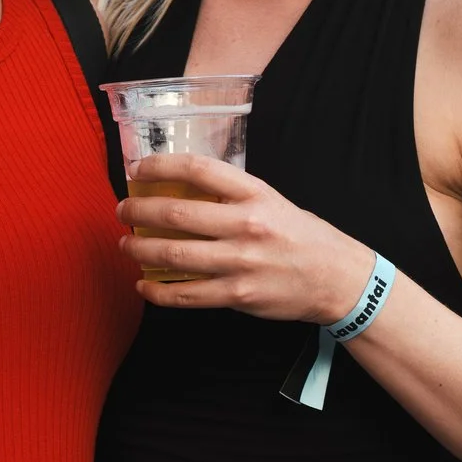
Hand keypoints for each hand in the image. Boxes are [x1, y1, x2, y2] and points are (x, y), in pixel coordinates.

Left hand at [118, 154, 373, 320]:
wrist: (338, 279)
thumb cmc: (303, 237)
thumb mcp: (273, 202)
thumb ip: (233, 197)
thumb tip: (183, 192)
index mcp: (255, 194)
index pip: (198, 170)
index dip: (161, 166)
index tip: (138, 168)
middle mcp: (247, 225)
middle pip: (177, 215)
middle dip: (139, 212)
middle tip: (123, 211)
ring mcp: (241, 263)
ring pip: (176, 256)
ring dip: (141, 250)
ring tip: (126, 246)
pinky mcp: (238, 295)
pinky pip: (187, 295)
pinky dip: (158, 292)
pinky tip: (144, 285)